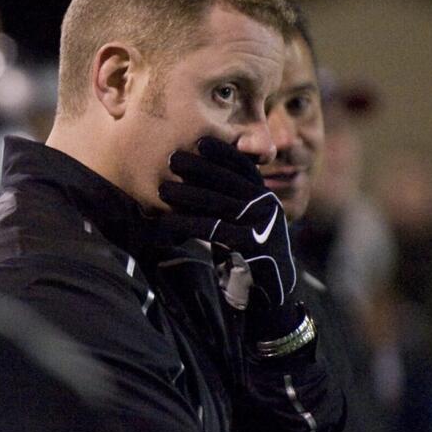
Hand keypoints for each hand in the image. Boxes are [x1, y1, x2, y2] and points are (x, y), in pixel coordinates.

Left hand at [159, 137, 296, 308]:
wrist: (270, 289)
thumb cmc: (247, 250)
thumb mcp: (242, 220)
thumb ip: (230, 199)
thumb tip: (194, 176)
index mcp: (267, 195)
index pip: (244, 168)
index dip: (224, 153)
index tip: (200, 141)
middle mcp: (268, 206)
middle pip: (229, 181)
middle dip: (199, 168)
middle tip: (172, 159)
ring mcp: (262, 225)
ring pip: (219, 203)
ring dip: (187, 194)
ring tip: (162, 189)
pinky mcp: (251, 244)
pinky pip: (213, 229)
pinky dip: (187, 223)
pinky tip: (166, 220)